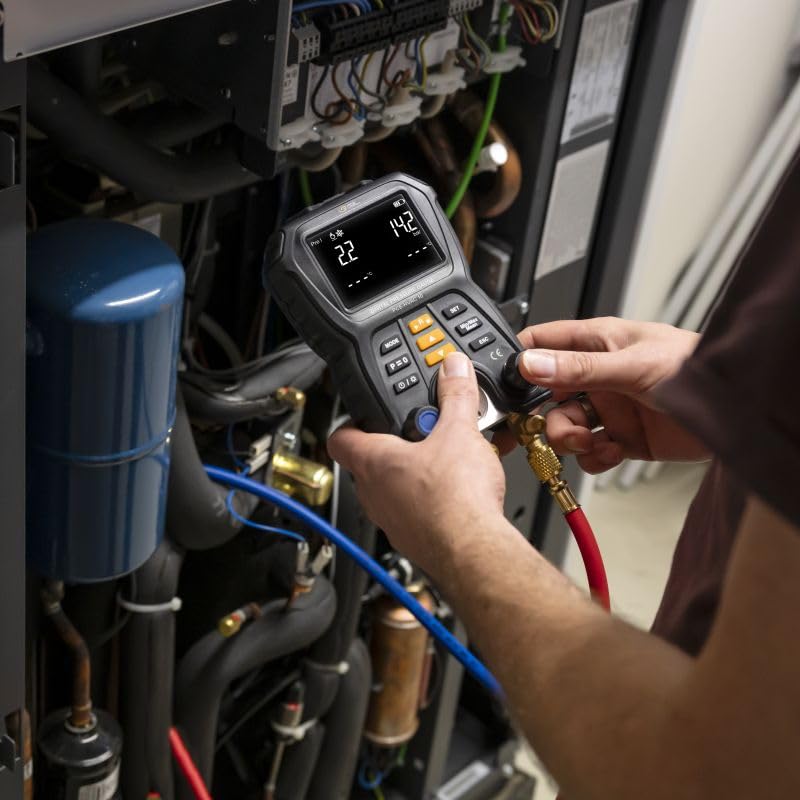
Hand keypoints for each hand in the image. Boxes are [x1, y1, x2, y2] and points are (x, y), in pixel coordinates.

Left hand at [328, 352, 507, 575]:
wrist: (474, 550)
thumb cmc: (455, 499)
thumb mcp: (460, 430)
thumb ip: (456, 395)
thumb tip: (453, 370)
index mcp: (373, 461)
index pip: (340, 437)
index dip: (350, 421)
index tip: (365, 413)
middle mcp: (374, 493)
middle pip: (371, 461)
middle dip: (397, 444)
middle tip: (423, 430)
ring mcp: (392, 519)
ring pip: (396, 488)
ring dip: (418, 471)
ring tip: (451, 457)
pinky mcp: (415, 538)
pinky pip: (418, 510)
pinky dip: (436, 496)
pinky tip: (465, 487)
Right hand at [495, 317, 706, 473]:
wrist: (740, 414)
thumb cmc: (696, 369)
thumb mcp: (631, 366)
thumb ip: (578, 368)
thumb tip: (531, 364)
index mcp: (596, 344)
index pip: (543, 345)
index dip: (520, 362)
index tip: (506, 387)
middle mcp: (598, 376)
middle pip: (547, 396)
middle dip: (543, 417)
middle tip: (550, 430)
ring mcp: (609, 408)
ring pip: (565, 426)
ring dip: (570, 440)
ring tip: (590, 442)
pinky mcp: (623, 438)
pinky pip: (591, 452)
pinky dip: (595, 457)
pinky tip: (613, 451)